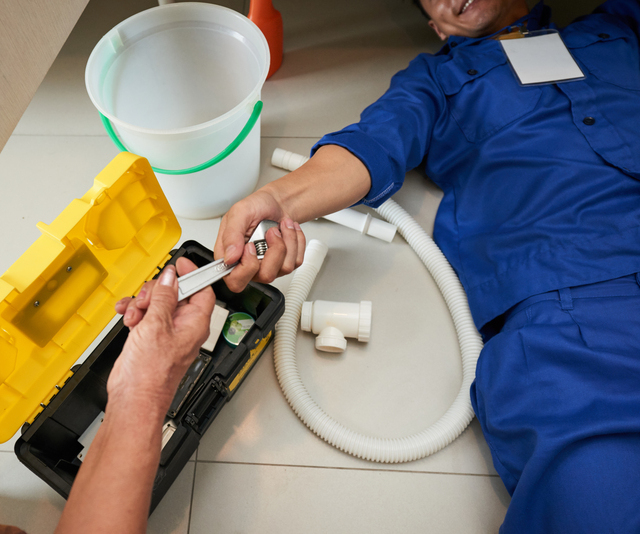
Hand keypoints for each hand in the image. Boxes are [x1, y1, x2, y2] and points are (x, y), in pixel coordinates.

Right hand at [109, 257, 214, 410]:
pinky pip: (146, 314)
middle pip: (176, 293)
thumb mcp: (156, 326)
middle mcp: (184, 327)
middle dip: (157, 291)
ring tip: (134, 315)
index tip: (178, 263)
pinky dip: (135, 312)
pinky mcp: (151, 337)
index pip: (203, 290)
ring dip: (142, 303)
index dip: (192, 274)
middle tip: (146, 301)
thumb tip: (170, 277)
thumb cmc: (151, 374)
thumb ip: (164, 297)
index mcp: (196, 323)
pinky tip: (127, 317)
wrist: (133, 399)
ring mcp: (167, 332)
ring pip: (157, 302)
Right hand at [214, 188, 305, 292]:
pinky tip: (288, 231)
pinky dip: (297, 241)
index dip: (248, 267)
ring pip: (285, 268)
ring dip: (288, 241)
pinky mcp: (284, 263)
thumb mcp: (239, 213)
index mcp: (230, 257)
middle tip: (271, 232)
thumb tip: (229, 257)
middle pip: (265, 276)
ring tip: (281, 227)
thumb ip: (231, 235)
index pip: (236, 281)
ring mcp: (268, 266)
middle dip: (275, 250)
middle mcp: (249, 266)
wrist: (275, 203)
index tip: (251, 246)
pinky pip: (297, 261)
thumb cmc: (255, 206)